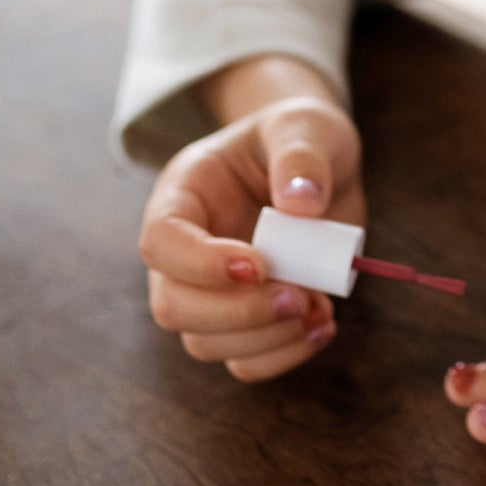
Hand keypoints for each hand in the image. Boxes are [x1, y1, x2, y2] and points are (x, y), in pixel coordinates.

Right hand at [138, 97, 367, 380]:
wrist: (322, 164)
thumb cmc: (302, 137)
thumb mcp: (307, 126)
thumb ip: (302, 155)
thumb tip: (301, 205)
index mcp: (184, 194)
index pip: (161, 241)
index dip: (200, 263)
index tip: (258, 264)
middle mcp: (186, 250)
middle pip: (172, 305)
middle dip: (235, 312)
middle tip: (298, 296)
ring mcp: (212, 290)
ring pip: (205, 342)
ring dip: (264, 338)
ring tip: (319, 309)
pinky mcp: (248, 317)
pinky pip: (245, 359)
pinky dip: (284, 354)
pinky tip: (324, 324)